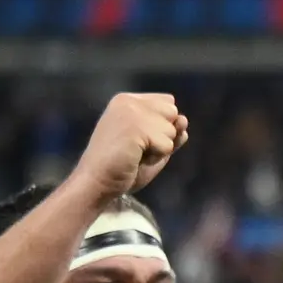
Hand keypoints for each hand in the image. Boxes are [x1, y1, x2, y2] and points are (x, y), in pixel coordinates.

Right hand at [72, 91, 186, 197]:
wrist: (98, 182)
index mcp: (128, 100)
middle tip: (138, 148)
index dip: (163, 125)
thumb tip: (184, 120)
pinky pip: (167, 144)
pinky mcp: (136, 126)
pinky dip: (156, 157)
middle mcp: (129, 100)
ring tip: (135, 154)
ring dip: (159, 149)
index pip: (168, 102)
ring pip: (172, 130)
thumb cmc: (122, 167)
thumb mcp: (152, 147)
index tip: (140, 139)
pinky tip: (136, 158)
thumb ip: (170, 132)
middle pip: (173, 113)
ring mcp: (131, 111)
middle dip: (163, 136)